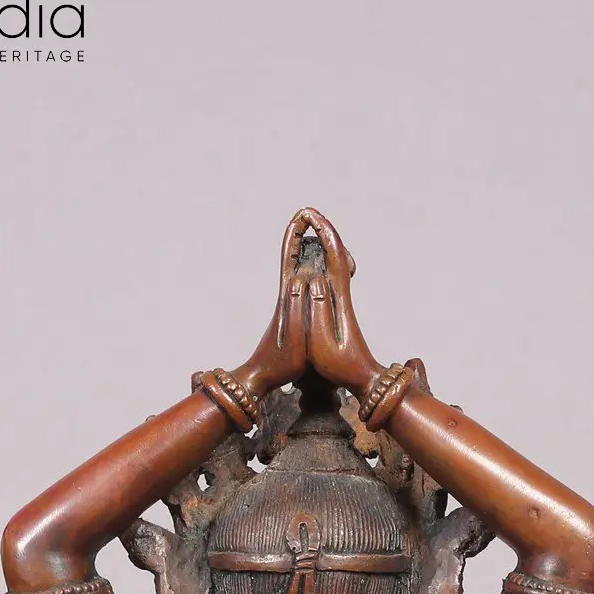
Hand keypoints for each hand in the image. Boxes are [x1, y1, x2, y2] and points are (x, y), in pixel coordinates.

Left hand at [234, 212, 312, 398]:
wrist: (260, 380)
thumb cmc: (279, 365)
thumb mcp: (294, 341)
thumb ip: (298, 310)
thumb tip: (302, 278)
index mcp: (287, 298)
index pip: (291, 258)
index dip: (296, 234)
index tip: (305, 212)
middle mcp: (287, 297)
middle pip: (297, 258)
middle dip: (306, 237)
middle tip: (314, 217)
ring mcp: (290, 306)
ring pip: (304, 272)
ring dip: (315, 256)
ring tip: (333, 250)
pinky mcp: (294, 316)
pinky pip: (308, 288)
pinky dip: (318, 276)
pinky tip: (327, 279)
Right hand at [299, 209, 379, 393]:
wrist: (363, 382)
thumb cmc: (341, 368)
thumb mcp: (323, 344)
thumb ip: (318, 311)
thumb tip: (315, 279)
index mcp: (338, 299)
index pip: (332, 257)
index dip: (323, 234)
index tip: (311, 214)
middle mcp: (341, 295)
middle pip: (335, 253)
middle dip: (323, 230)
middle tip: (308, 211)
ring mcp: (341, 301)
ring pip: (335, 263)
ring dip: (324, 242)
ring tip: (310, 226)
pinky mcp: (339, 310)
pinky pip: (331, 277)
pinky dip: (325, 261)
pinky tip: (316, 261)